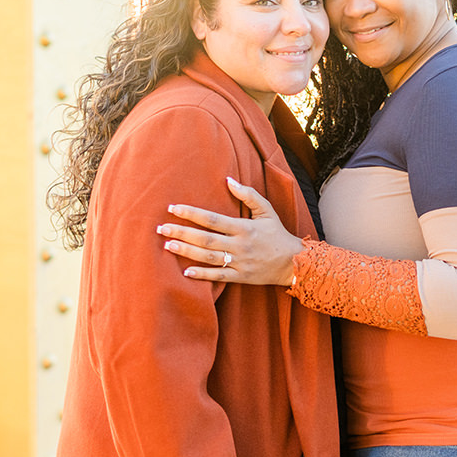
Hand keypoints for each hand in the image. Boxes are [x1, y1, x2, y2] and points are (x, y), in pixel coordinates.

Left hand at [159, 177, 304, 285]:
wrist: (294, 263)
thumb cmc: (278, 235)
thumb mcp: (267, 211)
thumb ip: (248, 195)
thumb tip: (228, 179)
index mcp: (244, 227)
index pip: (212, 219)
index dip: (191, 214)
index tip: (173, 208)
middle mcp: (239, 245)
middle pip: (205, 238)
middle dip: (182, 233)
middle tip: (161, 228)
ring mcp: (239, 263)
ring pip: (208, 257)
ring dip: (186, 251)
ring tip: (167, 245)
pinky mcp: (240, 277)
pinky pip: (218, 276)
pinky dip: (202, 275)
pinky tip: (185, 272)